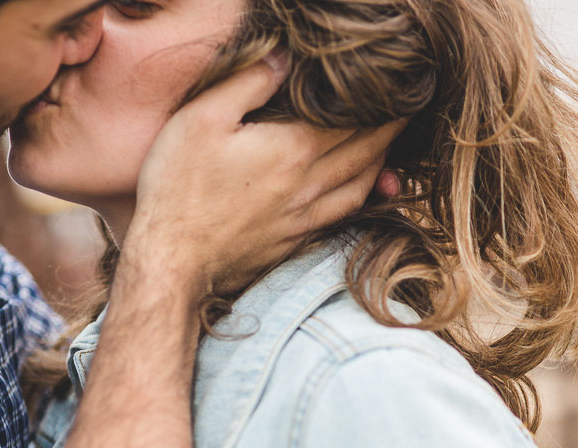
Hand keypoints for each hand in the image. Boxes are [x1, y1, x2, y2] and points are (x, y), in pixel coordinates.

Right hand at [122, 57, 406, 300]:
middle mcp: (308, 186)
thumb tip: (286, 57)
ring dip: (379, 166)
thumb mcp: (202, 118)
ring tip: (387, 149)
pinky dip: (358, 199)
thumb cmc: (178, 188)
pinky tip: (355, 193)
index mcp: (293, 150)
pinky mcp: (292, 243)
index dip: (381, 105)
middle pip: (365, 154)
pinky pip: (340, 217)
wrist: (172, 261)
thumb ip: (249, 82)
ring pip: (359, 189)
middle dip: (389, 131)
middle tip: (406, 114)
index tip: (399, 91)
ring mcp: (303, 219)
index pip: (353, 122)